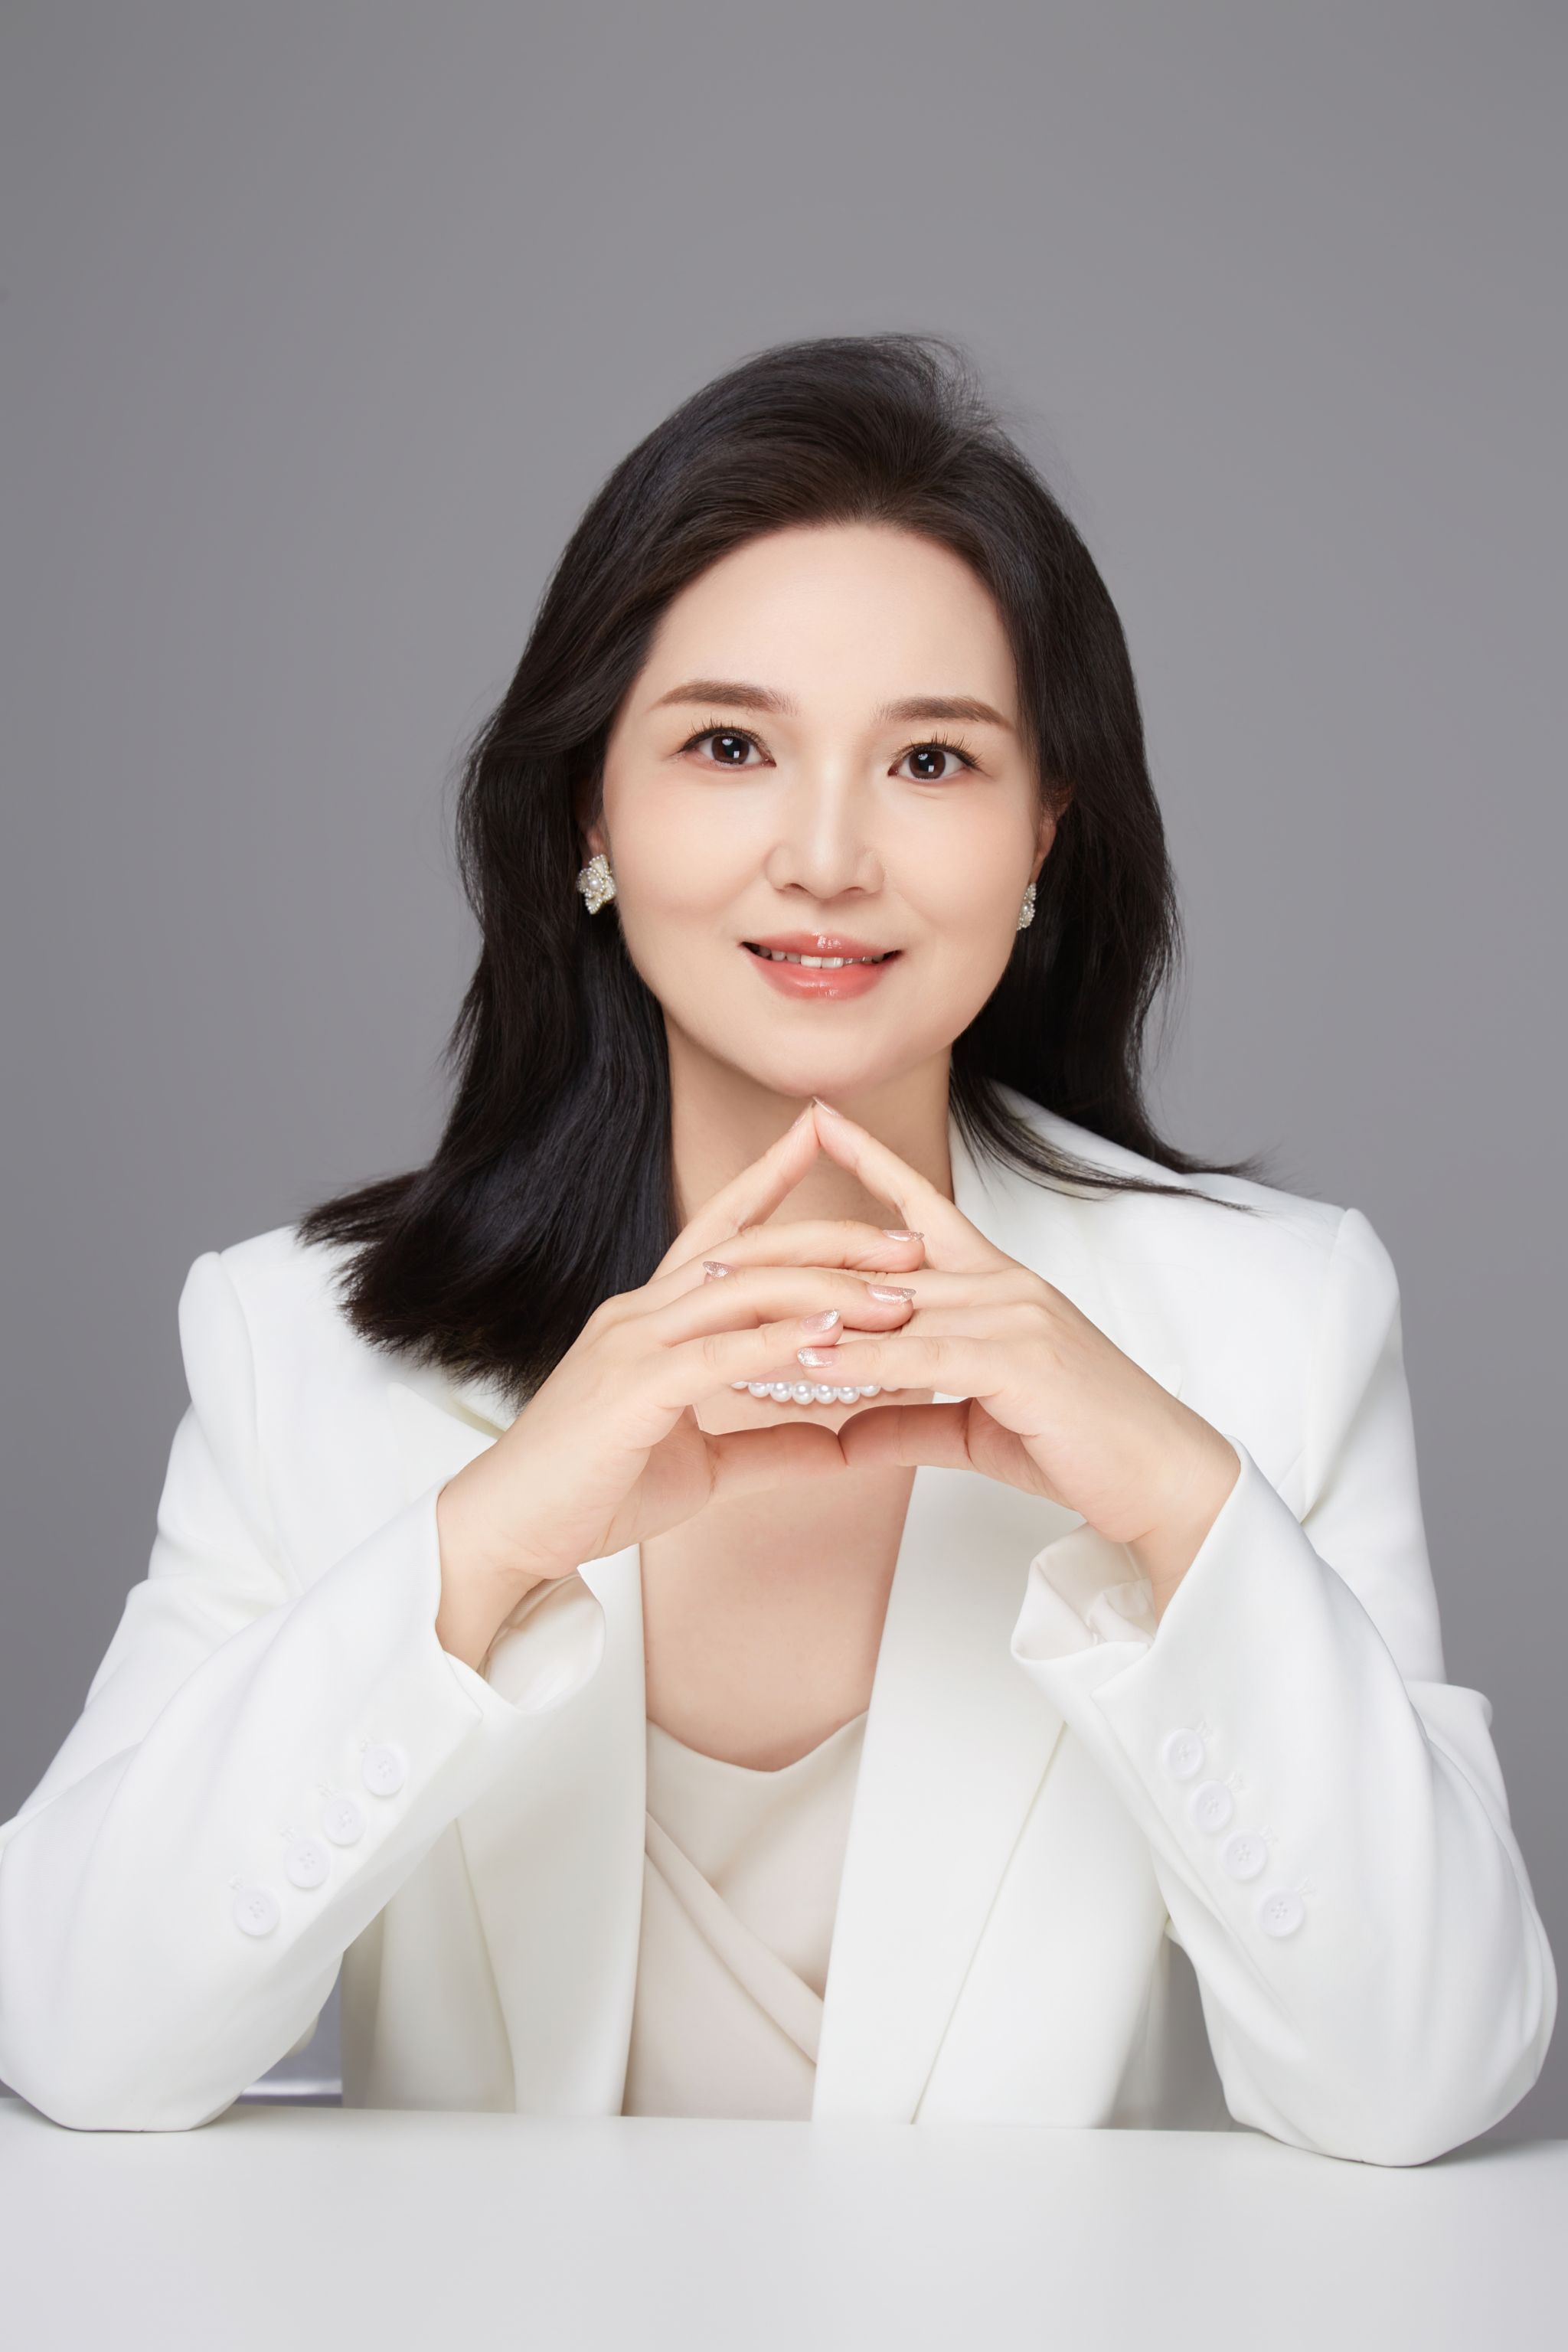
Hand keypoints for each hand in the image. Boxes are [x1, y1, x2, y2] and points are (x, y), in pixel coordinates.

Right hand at [434, 1104, 923, 1597]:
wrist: (507, 1531)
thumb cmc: (590, 1492)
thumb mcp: (702, 1466)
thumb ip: (770, 1446)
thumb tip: (839, 1445)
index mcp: (649, 1318)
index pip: (719, 1231)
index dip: (769, 1180)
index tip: (818, 1138)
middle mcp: (639, 1314)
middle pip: (748, 1249)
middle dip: (833, 1235)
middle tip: (910, 1239)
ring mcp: (632, 1344)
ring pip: (742, 1290)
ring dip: (827, 1287)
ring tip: (897, 1296)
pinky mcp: (632, 1389)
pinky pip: (720, 1354)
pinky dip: (780, 1341)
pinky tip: (832, 1337)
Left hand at [785, 1100, 1240, 1612]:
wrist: (1161, 1478)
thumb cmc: (1078, 1444)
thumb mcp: (973, 1424)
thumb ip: (906, 1417)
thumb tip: (844, 1431)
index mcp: (997, 1284)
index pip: (924, 1206)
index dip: (870, 1162)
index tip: (817, 1123)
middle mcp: (1002, 1285)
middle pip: (880, 1258)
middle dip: (794, 1257)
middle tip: (713, 1258)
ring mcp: (1013, 1316)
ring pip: (892, 1305)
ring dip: (809, 1311)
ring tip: (734, 1313)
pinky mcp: (1018, 1362)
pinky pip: (921, 1355)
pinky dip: (861, 1360)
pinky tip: (809, 1363)